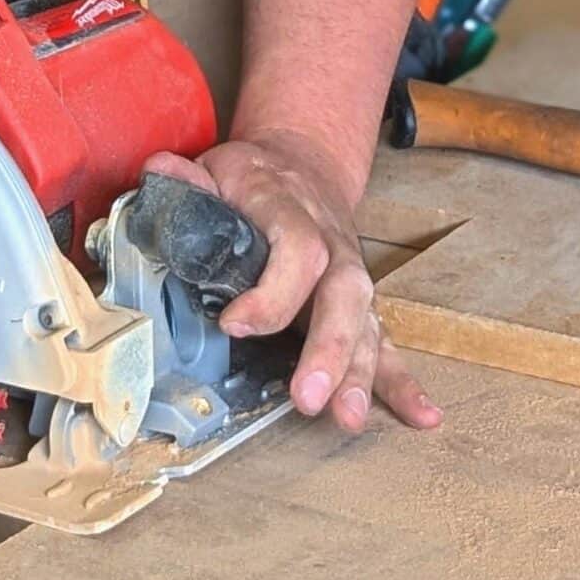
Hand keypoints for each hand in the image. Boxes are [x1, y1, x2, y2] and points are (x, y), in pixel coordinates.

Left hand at [144, 129, 440, 435]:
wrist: (303, 162)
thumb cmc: (253, 178)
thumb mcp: (216, 167)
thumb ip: (187, 178)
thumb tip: (158, 172)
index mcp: (291, 208)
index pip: (297, 248)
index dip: (272, 291)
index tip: (234, 325)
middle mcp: (332, 243)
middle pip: (344, 291)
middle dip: (329, 348)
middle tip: (307, 398)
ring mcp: (350, 274)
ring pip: (367, 321)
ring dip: (362, 373)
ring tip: (348, 417)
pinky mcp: (360, 304)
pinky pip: (386, 341)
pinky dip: (403, 381)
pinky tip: (422, 415)